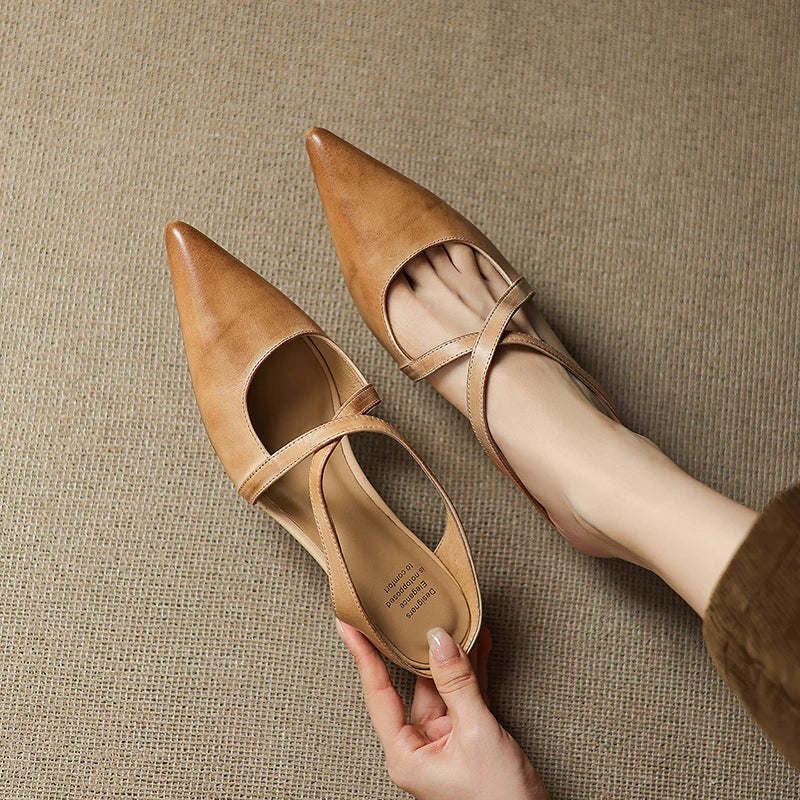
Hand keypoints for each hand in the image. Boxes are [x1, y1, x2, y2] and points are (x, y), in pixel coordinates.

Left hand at [336, 621, 549, 799]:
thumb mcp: (476, 733)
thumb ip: (457, 684)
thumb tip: (440, 641)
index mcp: (406, 753)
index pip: (379, 692)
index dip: (364, 655)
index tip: (350, 626)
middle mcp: (419, 744)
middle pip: (413, 683)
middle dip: (419, 646)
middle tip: (412, 609)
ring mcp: (443, 738)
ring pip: (442, 684)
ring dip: (453, 654)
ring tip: (454, 617)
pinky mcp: (466, 735)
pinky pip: (464, 693)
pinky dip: (472, 669)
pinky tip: (477, 643)